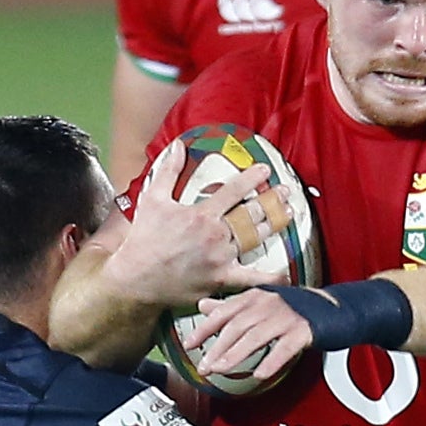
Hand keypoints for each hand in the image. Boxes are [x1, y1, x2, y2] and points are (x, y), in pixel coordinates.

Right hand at [105, 145, 277, 309]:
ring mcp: (220, 258)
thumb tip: (178, 146)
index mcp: (202, 214)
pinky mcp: (221, 279)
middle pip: (251, 213)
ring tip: (288, 214)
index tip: (264, 170)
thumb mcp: (152, 200)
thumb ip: (168, 171)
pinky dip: (269, 278)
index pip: (234, 191)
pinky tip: (286, 274)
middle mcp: (215, 235)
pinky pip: (250, 279)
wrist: (136, 278)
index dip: (252, 178)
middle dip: (271, 200)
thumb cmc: (143, 240)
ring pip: (254, 238)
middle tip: (285, 192)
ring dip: (274, 224)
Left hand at [180, 286, 314, 386]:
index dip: (204, 329)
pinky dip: (271, 361)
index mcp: (254, 297)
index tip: (189, 345)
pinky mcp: (304, 330)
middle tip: (203, 367)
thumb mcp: (259, 303)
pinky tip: (259, 375)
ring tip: (221, 370)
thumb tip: (203, 305)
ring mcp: (286, 317)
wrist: (332, 306)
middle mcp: (268, 304)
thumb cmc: (291, 308)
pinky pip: (285, 348)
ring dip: (236, 355)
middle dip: (217, 348)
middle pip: (237, 327)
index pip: (223, 312)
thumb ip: (230, 306)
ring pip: (256, 338)